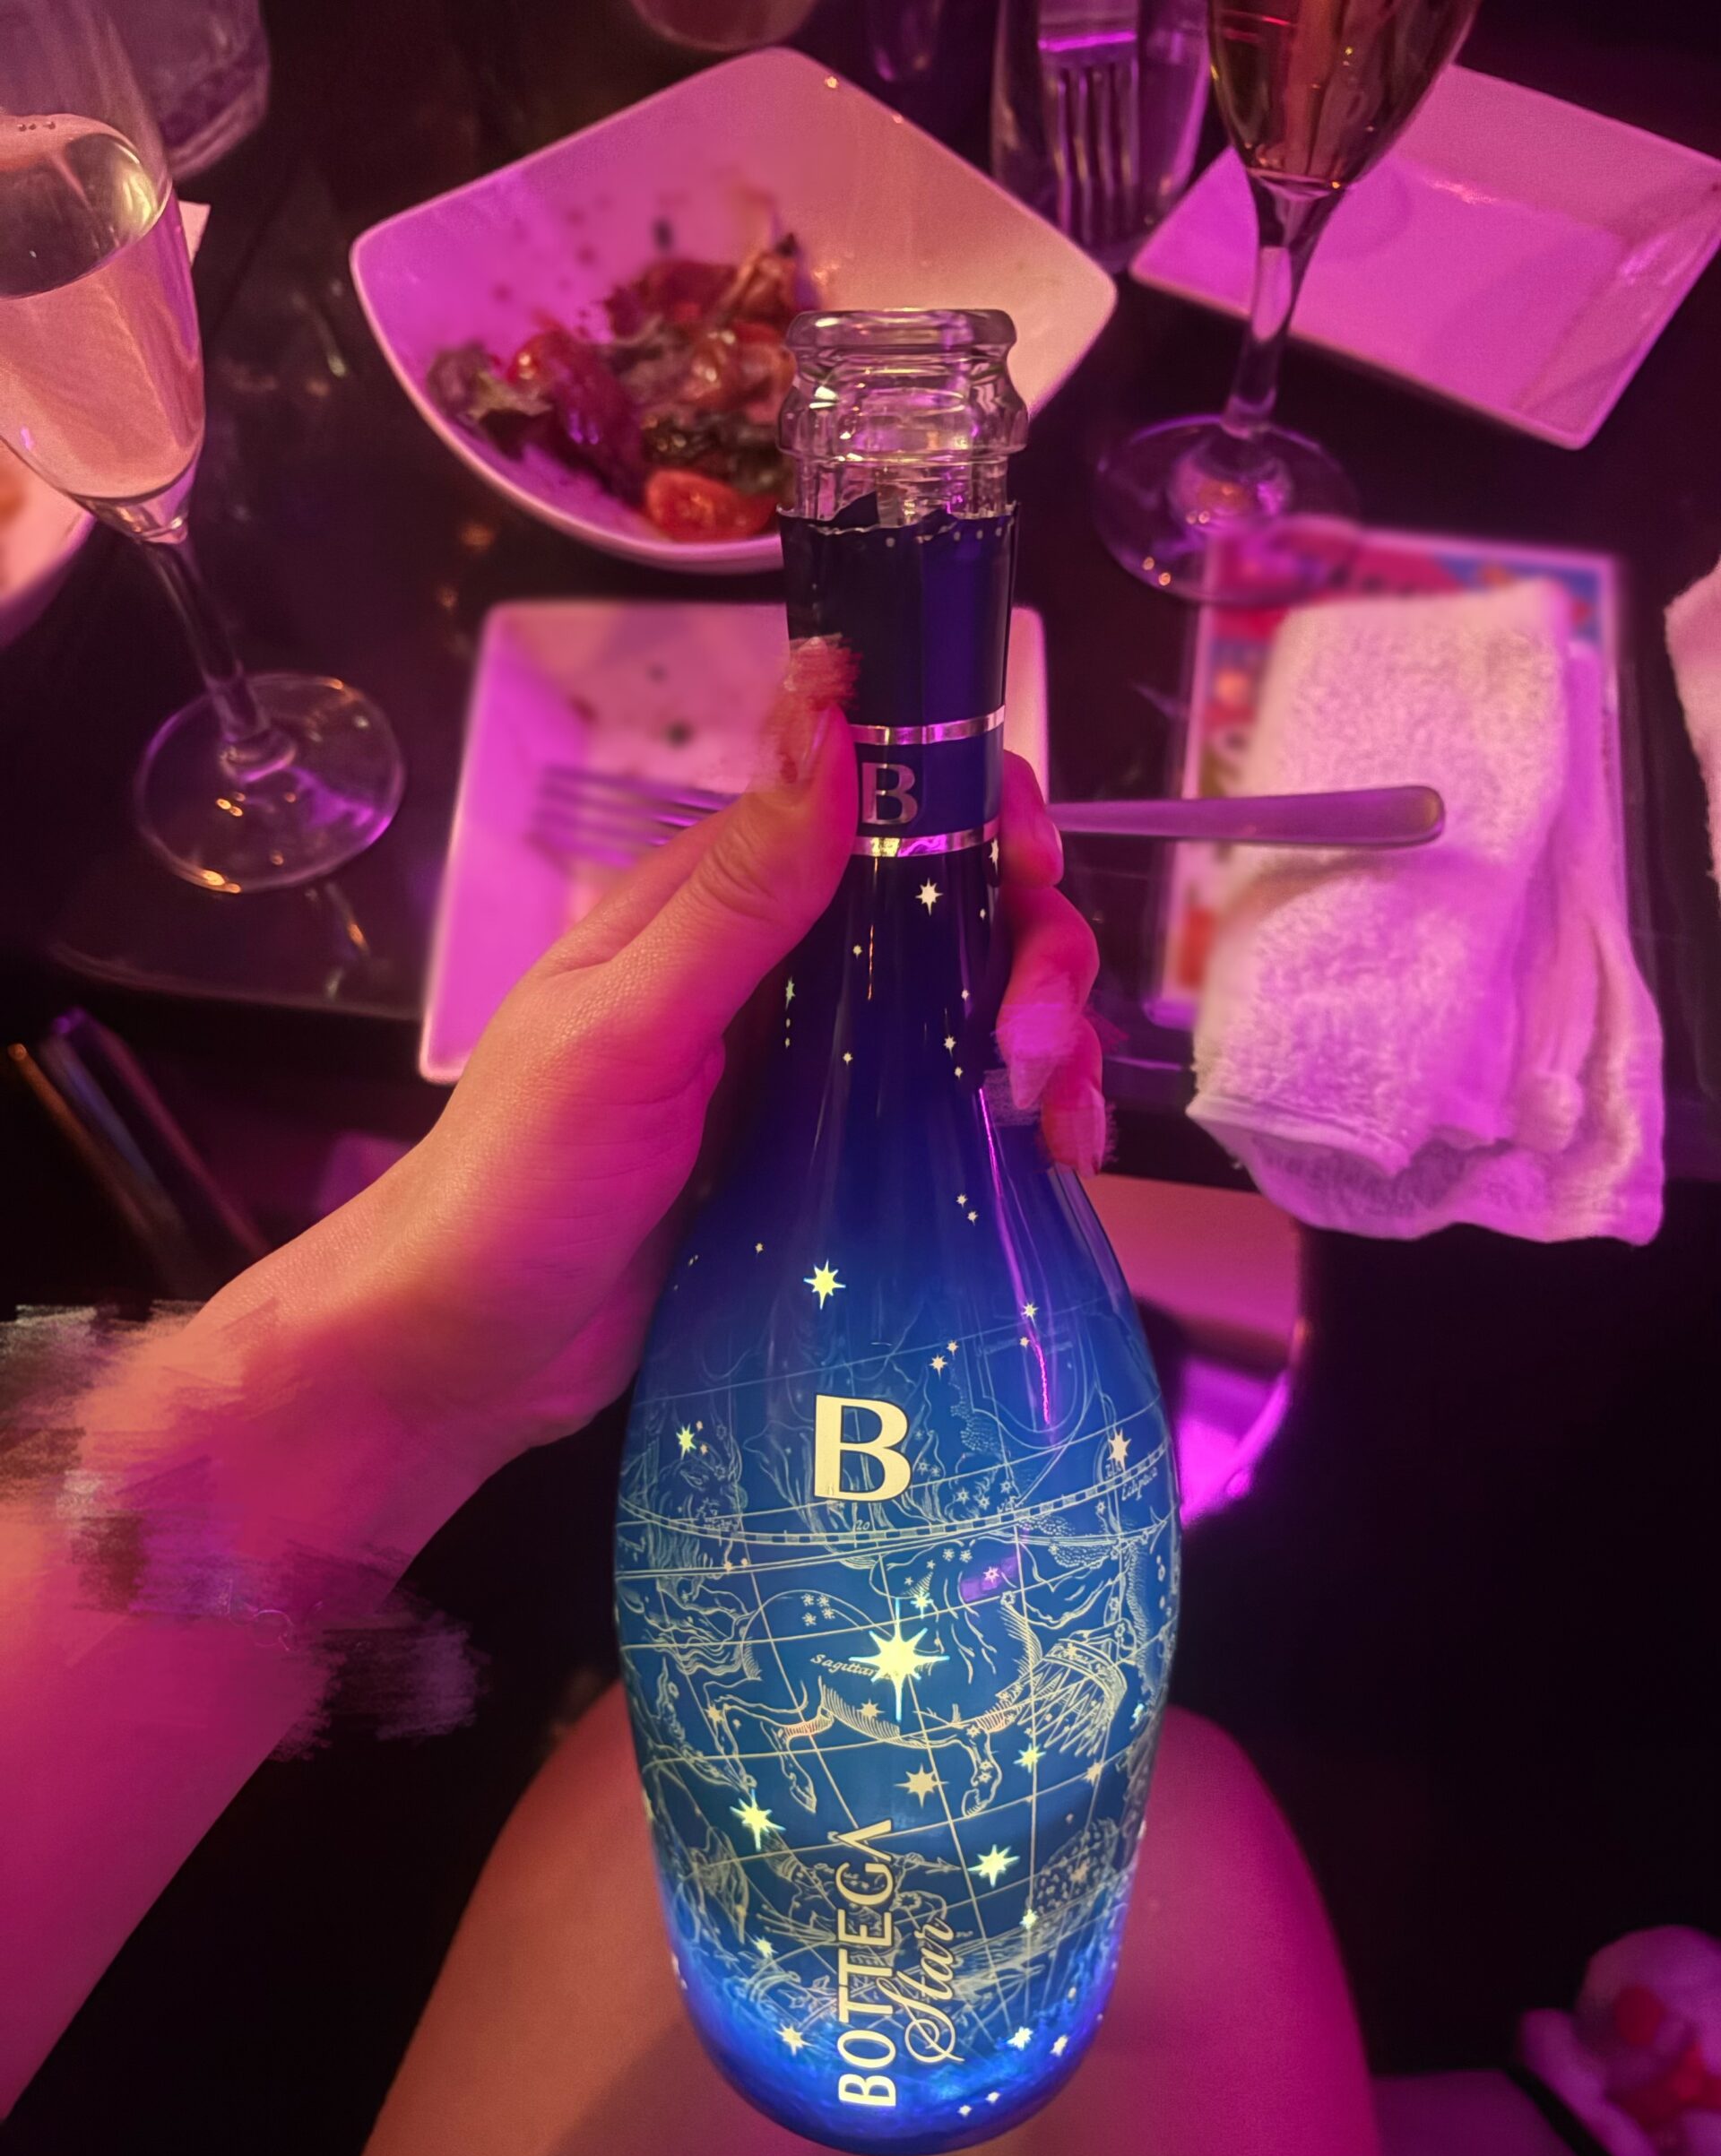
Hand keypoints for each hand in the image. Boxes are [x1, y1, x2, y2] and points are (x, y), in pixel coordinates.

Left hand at [205, 706, 1105, 1486]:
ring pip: (973, 1009)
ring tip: (1052, 1117)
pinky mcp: (841, 1165)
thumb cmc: (518, 1183)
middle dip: (1029, 948)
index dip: (974, 811)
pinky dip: (1023, 1122)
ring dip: (1046, 1038)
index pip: (877, 802)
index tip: (1029, 865)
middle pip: (956, 909)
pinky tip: (1057, 1159)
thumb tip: (828, 713)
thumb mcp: (626, 1028)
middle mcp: (782, 972)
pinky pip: (958, 1116)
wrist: (471, 1355)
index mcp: (719, 904)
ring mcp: (819, 1071)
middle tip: (1027, 1039)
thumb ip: (735, 889)